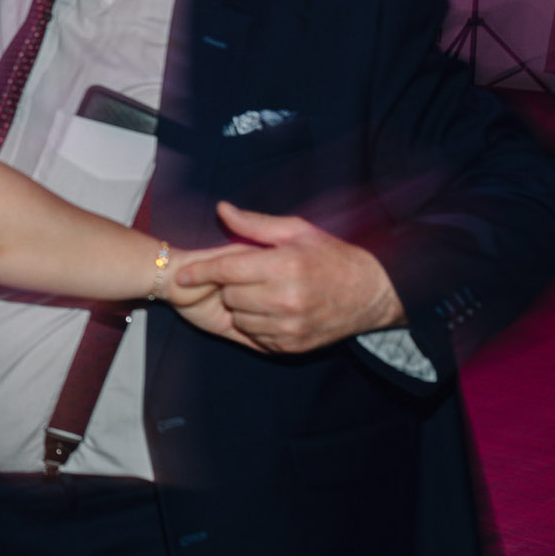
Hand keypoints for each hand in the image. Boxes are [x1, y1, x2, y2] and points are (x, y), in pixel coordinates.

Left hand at [171, 202, 405, 353]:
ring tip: (264, 292)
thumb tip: (222, 209)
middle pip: (230, 295)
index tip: (183, 275)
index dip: (200, 272)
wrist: (372, 294)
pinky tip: (272, 310)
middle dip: (231, 285)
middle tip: (250, 275)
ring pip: (239, 318)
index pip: (227, 270)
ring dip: (242, 306)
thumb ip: (255, 224)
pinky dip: (256, 324)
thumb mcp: (297, 231)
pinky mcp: (292, 345)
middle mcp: (286, 299)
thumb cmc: (331, 257)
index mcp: (285, 265)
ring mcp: (289, 326)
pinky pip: (254, 336)